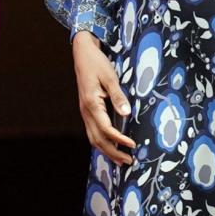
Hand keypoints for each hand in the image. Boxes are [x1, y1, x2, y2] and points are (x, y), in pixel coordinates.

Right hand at [72, 30, 135, 165]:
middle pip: (98, 140)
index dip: (119, 139)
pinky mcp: (87, 111)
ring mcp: (85, 112)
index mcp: (91, 104)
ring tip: (121, 159)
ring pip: (93, 138)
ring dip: (107, 151)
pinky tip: (111, 146)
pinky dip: (102, 142)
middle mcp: (86, 112)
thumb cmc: (97, 63)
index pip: (106, 129)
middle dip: (113, 152)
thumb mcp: (110, 77)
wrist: (82, 54)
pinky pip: (93, 132)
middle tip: (129, 161)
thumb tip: (127, 113)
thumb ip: (118, 96)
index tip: (133, 145)